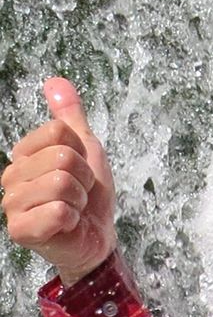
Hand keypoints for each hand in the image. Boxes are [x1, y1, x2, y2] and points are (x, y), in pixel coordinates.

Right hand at [2, 78, 116, 284]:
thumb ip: (69, 116)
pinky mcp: (21, 231)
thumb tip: (54, 81)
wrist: (97, 235)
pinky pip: (59, 210)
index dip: (81, 150)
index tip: (80, 169)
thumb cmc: (90, 194)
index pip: (58, 131)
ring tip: (74, 207)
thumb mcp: (86, 147)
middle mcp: (10, 178)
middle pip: (62, 156)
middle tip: (79, 192)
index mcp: (23, 156)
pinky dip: (73, 217)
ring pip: (61, 182)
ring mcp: (12, 205)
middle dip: (84, 176)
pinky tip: (67, 224)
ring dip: (80, 197)